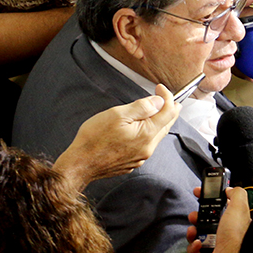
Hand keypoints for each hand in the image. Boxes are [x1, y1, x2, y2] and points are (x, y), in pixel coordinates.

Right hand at [53, 84, 179, 188]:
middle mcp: (148, 147)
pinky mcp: (132, 162)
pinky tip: (142, 130)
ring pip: (156, 136)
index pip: (168, 113)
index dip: (167, 97)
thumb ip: (141, 107)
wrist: (81, 164)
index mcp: (147, 134)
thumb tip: (159, 101)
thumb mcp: (117, 115)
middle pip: (165, 125)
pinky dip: (148, 134)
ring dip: (160, 123)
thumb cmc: (94, 139)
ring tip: (160, 113)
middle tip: (172, 102)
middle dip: (169, 111)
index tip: (160, 88)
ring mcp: (141, 157)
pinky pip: (146, 146)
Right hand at [186, 186, 251, 252]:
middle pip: (207, 223)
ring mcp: (217, 249)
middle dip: (197, 217)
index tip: (199, 194)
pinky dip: (193, 247)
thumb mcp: (239, 207)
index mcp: (234, 223)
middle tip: (194, 215)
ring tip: (193, 230)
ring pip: (199, 237)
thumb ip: (236, 194)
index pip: (220, 209)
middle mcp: (226, 235)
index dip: (209, 200)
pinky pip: (195, 252)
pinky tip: (198, 243)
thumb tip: (230, 189)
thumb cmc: (235, 234)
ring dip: (193, 232)